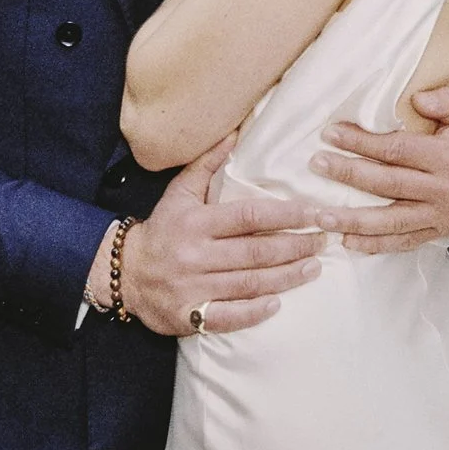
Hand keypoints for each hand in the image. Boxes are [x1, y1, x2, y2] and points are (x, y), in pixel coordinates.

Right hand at [108, 134, 326, 335]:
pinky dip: (254, 313)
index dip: (285, 215)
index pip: (249, 217)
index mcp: (197, 223)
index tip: (313, 212)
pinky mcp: (189, 315)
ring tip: (315, 268)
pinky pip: (227, 317)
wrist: (124, 272)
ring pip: (249, 284)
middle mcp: (196, 255)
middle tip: (324, 240)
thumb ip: (207, 163)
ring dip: (286, 277)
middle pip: (255, 252)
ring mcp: (193, 288)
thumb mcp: (180, 192)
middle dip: (295, 246)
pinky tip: (278, 303)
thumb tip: (235, 132)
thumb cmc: (163, 228)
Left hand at [310, 88, 448, 254]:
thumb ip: (445, 101)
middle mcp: (441, 189)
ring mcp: (439, 215)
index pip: (396, 150)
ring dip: (354, 220)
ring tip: (323, 216)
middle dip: (348, 174)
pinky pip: (404, 242)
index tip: (332, 134)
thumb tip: (416, 99)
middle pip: (387, 184)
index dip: (362, 143)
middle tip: (318, 165)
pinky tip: (350, 242)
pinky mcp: (438, 232)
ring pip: (391, 221)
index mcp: (447, 157)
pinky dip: (376, 245)